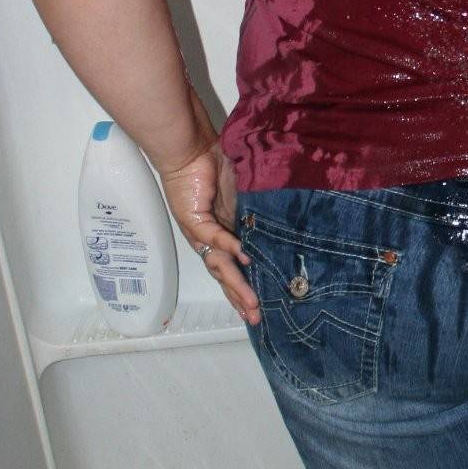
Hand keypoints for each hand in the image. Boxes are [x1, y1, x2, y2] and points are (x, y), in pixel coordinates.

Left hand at [158, 129, 260, 326]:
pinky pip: (214, 238)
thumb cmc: (215, 166)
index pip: (234, 268)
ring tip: (252, 302)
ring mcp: (201, 233)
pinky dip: (229, 248)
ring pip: (219, 265)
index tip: (259, 308)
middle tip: (256, 318)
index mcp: (223, 236)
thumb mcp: (244, 195)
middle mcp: (211, 240)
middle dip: (241, 298)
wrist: (190, 149)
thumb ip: (254, 215)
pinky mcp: (194, 220)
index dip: (245, 287)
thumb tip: (278, 228)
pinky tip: (244, 258)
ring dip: (236, 284)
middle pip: (226, 275)